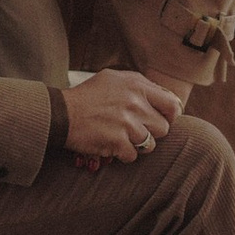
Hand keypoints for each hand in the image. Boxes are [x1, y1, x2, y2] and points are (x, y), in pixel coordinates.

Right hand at [62, 70, 180, 164]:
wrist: (62, 113)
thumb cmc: (88, 96)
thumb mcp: (114, 79)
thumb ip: (140, 85)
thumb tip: (167, 98)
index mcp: (137, 85)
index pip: (172, 104)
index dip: (170, 116)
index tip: (161, 120)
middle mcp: (135, 102)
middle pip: (163, 128)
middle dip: (151, 132)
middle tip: (135, 130)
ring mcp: (127, 123)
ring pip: (150, 145)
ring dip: (138, 145)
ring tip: (122, 137)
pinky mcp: (117, 142)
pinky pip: (132, 156)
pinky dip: (123, 154)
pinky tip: (111, 144)